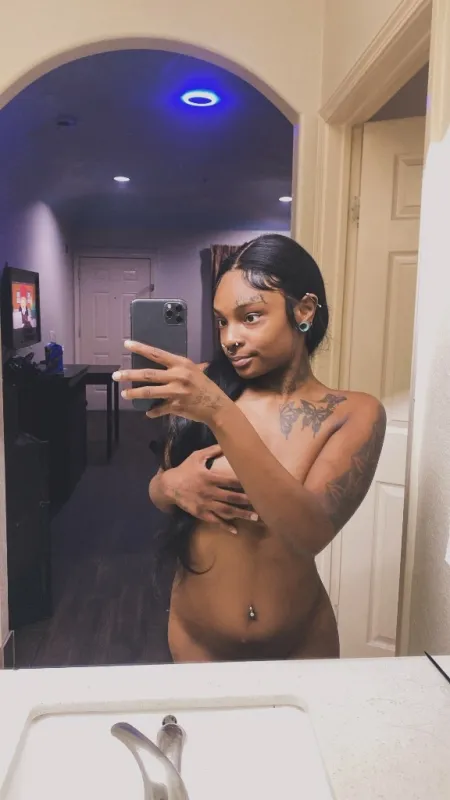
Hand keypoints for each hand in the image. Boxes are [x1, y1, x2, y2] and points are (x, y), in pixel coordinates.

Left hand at [113, 341, 227, 424]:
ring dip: (134, 393)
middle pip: (148, 374)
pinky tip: (148, 412)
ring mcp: (176, 392)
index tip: (126, 344)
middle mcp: (178, 376)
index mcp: (181, 364)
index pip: (156, 353)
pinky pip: (159, 409)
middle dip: (129, 374)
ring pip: (149, 391)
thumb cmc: (204, 386)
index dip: (140, 348)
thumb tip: (160, 367)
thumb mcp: (194, 371)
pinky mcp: (176, 406)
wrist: (217, 405)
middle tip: (116, 375)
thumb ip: (177, 368)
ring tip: (124, 393)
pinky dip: (152, 411)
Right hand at [163, 445, 257, 534]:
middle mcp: (209, 491)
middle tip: (262, 504)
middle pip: (231, 497)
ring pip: (226, 511)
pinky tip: (235, 530)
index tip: (257, 484)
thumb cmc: (184, 469)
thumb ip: (212, 451)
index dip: (244, 483)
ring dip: (241, 514)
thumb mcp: (197, 456)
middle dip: (247, 501)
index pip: (230, 481)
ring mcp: (205, 504)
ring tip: (255, 518)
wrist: (168, 486)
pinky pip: (214, 521)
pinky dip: (225, 526)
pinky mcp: (201, 513)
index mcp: (209, 477)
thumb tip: (226, 443)